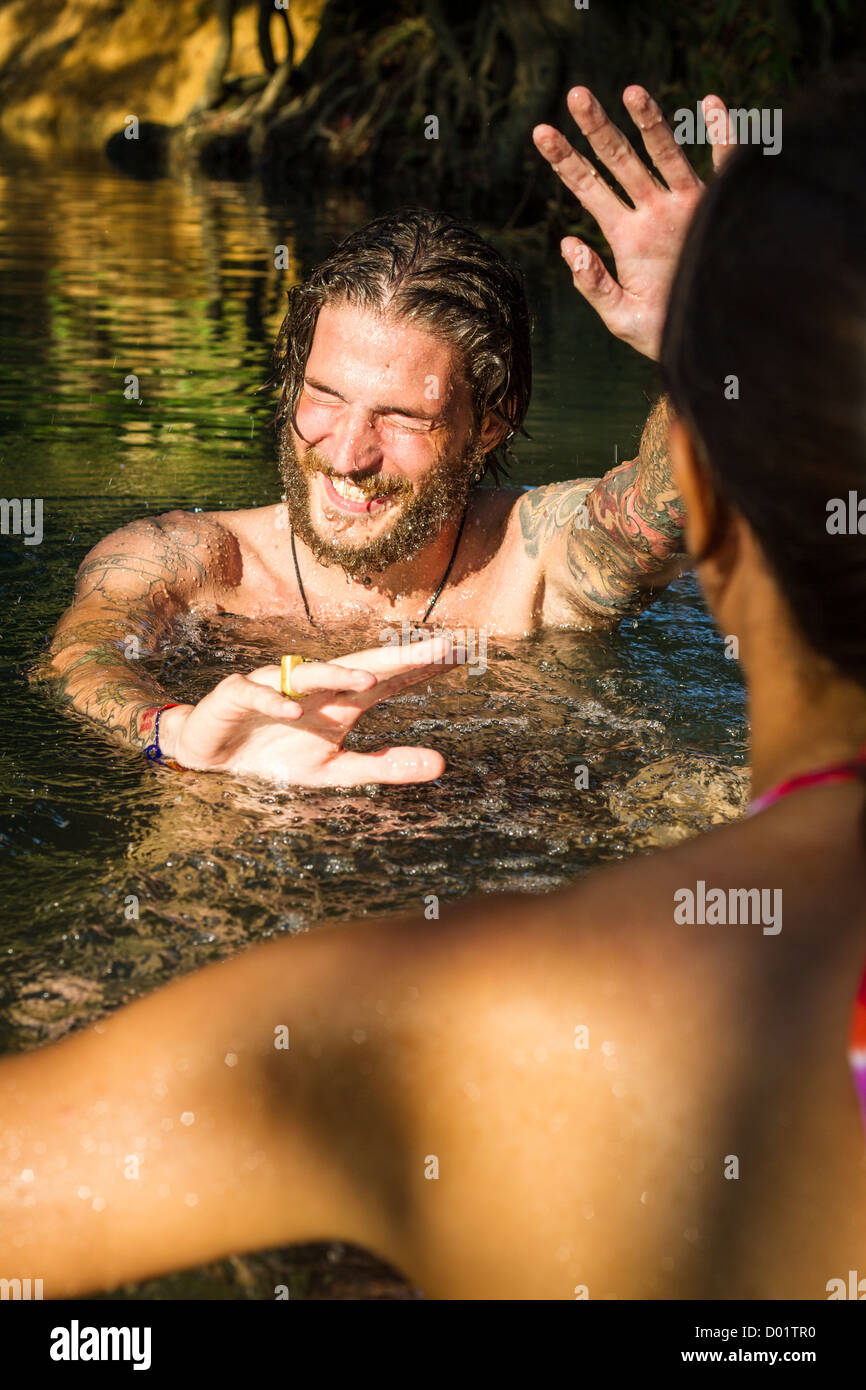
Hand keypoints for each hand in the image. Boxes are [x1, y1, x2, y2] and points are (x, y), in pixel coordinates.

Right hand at [160, 635, 457, 785]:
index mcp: (342, 700)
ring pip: (311, 674)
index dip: (425, 666)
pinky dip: (274, 702)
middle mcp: (316, 685)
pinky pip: (257, 694)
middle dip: (401, 656)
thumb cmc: (278, 755)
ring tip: (370, 681)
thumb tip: (442, 764)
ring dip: (338, 675)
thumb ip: (384, 765)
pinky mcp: (237, 694)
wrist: (213, 754)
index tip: (465, 654)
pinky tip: (293, 713)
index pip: (392, 679)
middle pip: (363, 664)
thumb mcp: (335, 770)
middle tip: (442, 647)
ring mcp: (278, 685)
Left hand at [533, 86, 735, 359]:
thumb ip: (593, 283)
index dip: (565, 160)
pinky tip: (711, 106)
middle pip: (619, 161)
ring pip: (665, 155)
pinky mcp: (719, 211)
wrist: (711, 344)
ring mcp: (686, 207)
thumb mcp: (622, 316)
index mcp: (624, 235)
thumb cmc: (666, 334)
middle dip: (597, 129)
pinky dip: (721, 137)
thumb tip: (567, 243)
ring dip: (649, 123)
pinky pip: (722, 167)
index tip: (540, 132)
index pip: (588, 188)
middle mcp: (652, 212)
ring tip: (631, 91)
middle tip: (576, 94)